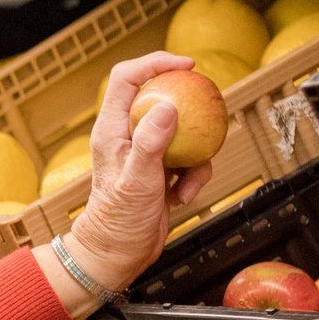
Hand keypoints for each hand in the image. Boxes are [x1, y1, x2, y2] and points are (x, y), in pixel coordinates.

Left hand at [63, 52, 218, 295]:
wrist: (118, 256)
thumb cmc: (118, 222)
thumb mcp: (137, 180)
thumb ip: (150, 143)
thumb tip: (168, 106)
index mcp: (111, 129)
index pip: (127, 78)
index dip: (155, 63)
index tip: (186, 65)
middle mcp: (126, 136)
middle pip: (160, 96)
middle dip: (187, 104)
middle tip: (207, 110)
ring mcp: (145, 153)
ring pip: (181, 130)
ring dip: (196, 153)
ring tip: (187, 181)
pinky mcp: (161, 171)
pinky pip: (188, 158)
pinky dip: (194, 175)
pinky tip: (184, 196)